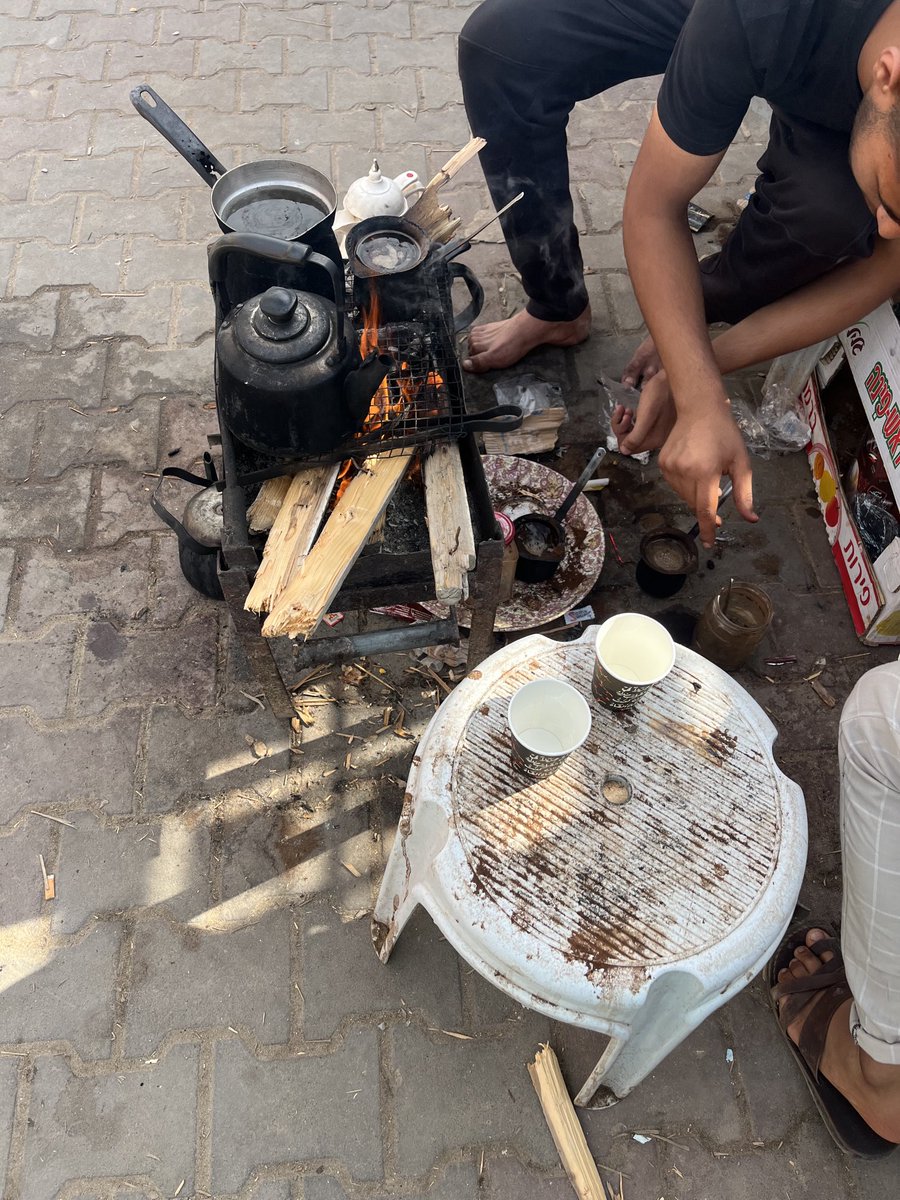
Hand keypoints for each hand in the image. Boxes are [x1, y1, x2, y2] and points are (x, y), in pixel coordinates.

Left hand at [613, 371, 676, 453]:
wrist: (674, 378)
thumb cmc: (661, 394)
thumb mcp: (646, 416)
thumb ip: (636, 436)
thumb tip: (625, 451)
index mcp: (655, 440)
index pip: (630, 448)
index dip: (622, 435)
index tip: (623, 420)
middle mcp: (657, 438)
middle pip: (631, 440)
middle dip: (622, 427)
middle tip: (624, 411)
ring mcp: (658, 430)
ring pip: (634, 432)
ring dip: (626, 421)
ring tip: (626, 409)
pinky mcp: (658, 422)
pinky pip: (640, 426)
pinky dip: (633, 417)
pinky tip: (631, 408)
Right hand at [657, 399, 757, 545]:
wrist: (699, 408)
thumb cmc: (725, 434)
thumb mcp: (741, 463)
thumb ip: (744, 493)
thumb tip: (750, 519)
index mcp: (706, 472)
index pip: (705, 510)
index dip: (708, 530)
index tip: (709, 544)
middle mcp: (684, 472)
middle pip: (694, 504)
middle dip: (706, 511)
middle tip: (718, 508)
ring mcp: (670, 468)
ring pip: (683, 496)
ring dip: (695, 497)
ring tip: (706, 479)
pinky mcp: (662, 464)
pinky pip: (675, 486)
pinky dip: (685, 486)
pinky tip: (694, 472)